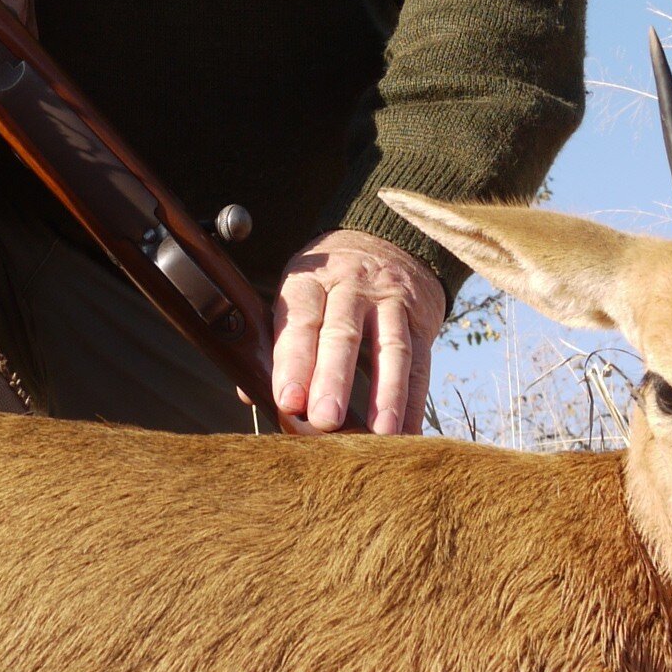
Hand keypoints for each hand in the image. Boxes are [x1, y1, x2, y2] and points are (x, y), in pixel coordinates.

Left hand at [271, 229, 444, 434]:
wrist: (388, 237)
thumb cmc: (330, 280)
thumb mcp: (299, 292)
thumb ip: (278, 342)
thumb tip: (250, 396)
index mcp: (311, 281)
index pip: (300, 319)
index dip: (293, 360)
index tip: (288, 401)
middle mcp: (352, 287)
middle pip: (343, 333)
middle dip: (333, 379)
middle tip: (325, 420)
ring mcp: (390, 302)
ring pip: (391, 347)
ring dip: (386, 394)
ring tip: (381, 434)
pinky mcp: (421, 320)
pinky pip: (420, 362)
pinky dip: (415, 401)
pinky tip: (409, 433)